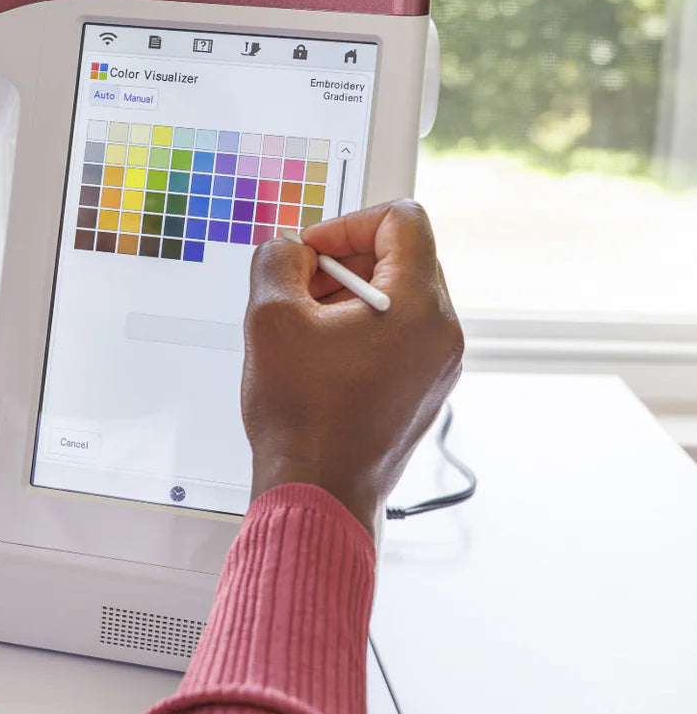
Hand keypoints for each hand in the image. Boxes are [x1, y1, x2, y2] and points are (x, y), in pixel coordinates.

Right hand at [241, 200, 463, 535]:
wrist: (319, 492)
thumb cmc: (302, 418)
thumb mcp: (270, 318)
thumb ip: (277, 261)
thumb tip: (288, 247)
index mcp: (418, 307)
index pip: (403, 220)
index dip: (349, 222)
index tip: (313, 251)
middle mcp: (442, 332)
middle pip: (403, 256)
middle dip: (345, 261)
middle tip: (300, 288)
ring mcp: (439, 364)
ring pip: (400, 296)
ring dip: (349, 296)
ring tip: (306, 328)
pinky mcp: (425, 388)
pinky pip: (401, 333)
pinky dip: (362, 329)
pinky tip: (320, 358)